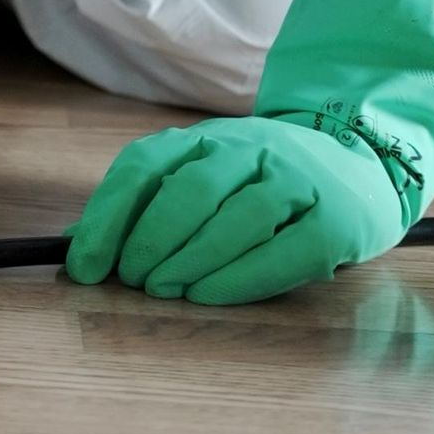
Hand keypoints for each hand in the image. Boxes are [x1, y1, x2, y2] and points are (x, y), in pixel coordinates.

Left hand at [65, 114, 407, 305]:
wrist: (358, 164)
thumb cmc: (260, 184)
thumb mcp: (202, 178)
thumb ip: (145, 207)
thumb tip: (75, 245)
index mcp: (204, 139)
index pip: (144, 165)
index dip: (107, 216)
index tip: (84, 265)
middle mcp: (249, 147)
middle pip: (191, 188)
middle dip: (151, 238)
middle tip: (132, 279)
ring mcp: (295, 179)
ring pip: (238, 215)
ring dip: (193, 257)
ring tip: (165, 289)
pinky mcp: (335, 219)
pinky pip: (286, 249)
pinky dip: (242, 277)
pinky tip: (210, 295)